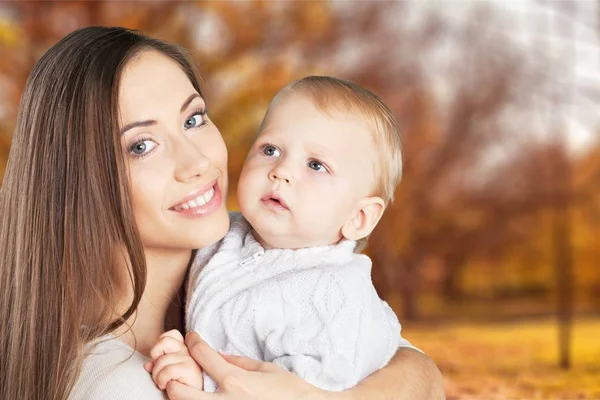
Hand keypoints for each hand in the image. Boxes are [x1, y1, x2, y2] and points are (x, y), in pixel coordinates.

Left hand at [143, 329, 203, 390]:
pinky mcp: (190, 369)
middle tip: (160, 371)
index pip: (171, 334)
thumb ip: (157, 363)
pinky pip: (166, 371)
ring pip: (161, 360)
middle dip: (155, 357)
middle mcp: (189, 350)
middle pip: (164, 341)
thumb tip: (147, 364)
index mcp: (185, 348)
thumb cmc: (179, 385)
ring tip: (163, 383)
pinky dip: (162, 381)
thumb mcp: (166, 371)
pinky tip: (167, 386)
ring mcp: (190, 358)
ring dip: (157, 375)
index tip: (160, 359)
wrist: (192, 398)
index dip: (160, 345)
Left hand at [165, 332, 330, 399]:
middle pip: (179, 390)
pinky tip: (200, 398)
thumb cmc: (289, 391)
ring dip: (180, 396)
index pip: (203, 356)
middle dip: (172, 378)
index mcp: (235, 381)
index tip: (191, 338)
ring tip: (183, 389)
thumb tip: (217, 356)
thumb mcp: (265, 370)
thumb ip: (237, 362)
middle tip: (175, 371)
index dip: (193, 342)